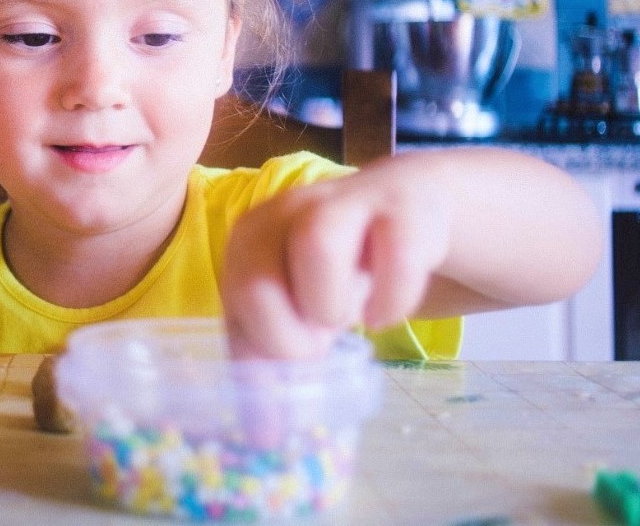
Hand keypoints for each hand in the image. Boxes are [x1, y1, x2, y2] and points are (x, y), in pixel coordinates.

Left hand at [220, 166, 452, 359]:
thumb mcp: (296, 309)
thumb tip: (265, 436)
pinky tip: (386, 309)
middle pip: (257, 281)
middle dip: (287, 336)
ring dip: (331, 305)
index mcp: (249, 239)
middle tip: (318, 344)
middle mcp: (286, 212)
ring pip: (316, 244)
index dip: (265, 347)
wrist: (405, 211)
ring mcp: (344, 204)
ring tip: (347, 320)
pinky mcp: (403, 209)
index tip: (294, 361)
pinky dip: (392, 300)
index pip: (234, 302)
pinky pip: (396, 256)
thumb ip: (271, 361)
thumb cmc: (337, 269)